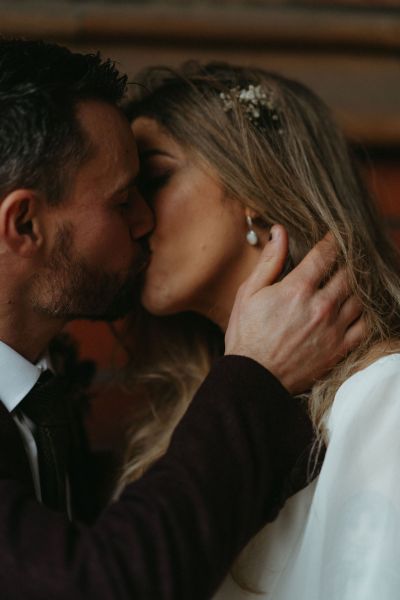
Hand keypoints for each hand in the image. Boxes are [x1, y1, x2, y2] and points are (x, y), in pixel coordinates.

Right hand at [225, 225, 364, 393]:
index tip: (335, 236)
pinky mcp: (340, 348)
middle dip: (348, 260)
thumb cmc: (247, 335)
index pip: (326, 254)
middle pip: (349, 272)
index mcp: (297, 289)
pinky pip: (365, 325)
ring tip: (349, 280)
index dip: (333, 240)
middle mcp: (321, 306)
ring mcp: (334, 328)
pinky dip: (365, 312)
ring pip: (360, 296)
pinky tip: (356, 307)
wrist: (253, 378)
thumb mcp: (249, 293)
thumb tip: (280, 232)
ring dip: (357, 285)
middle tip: (345, 256)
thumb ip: (269, 261)